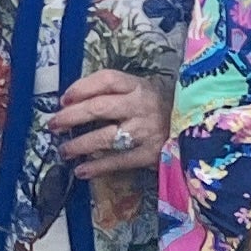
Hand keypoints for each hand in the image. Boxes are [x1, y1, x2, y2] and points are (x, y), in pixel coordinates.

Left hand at [43, 69, 172, 180]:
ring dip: (80, 144)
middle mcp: (142, 105)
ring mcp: (146, 130)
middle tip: (54, 124)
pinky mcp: (150, 154)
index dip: (82, 87)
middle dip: (72, 116)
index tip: (64, 99)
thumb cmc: (162, 110)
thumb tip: (74, 103)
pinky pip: (118, 161)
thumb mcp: (143, 93)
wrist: (196, 130)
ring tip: (64, 150)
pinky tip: (81, 171)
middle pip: (99, 107)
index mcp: (139, 86)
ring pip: (106, 136)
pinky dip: (97, 167)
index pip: (107, 80)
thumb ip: (116, 95)